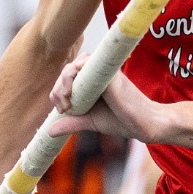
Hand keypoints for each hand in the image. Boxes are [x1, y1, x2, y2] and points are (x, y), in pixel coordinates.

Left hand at [48, 54, 164, 142]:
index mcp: (92, 82)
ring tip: (67, 97)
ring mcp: (106, 71)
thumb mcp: (90, 121)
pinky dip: (79, 71)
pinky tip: (75, 88)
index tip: (62, 109)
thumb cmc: (121, 120)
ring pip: (78, 63)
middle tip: (64, 106)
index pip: (68, 78)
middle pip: (69, 69)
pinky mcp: (112, 73)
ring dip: (66, 78)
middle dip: (59, 87)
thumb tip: (49, 131)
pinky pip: (92, 63)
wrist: (143, 125)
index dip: (58, 91)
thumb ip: (71, 122)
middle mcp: (98, 73)